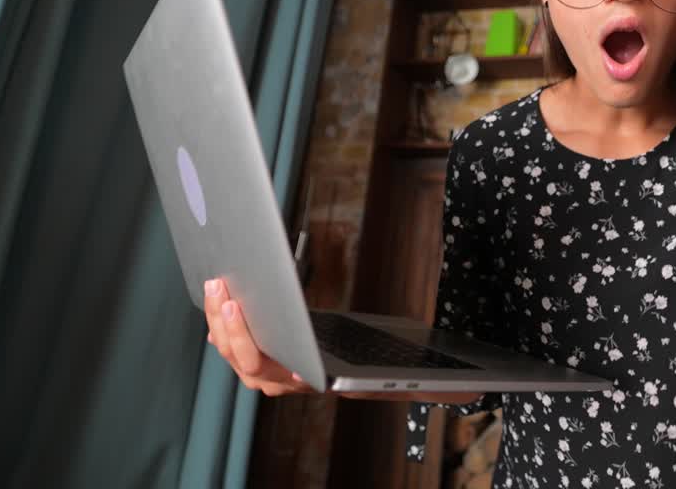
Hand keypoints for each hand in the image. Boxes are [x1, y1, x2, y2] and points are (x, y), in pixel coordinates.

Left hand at [205, 278, 482, 403]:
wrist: (412, 382)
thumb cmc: (414, 372)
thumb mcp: (417, 368)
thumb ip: (418, 371)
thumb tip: (457, 380)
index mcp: (328, 385)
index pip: (274, 373)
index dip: (248, 343)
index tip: (238, 307)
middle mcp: (303, 387)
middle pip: (248, 366)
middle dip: (229, 327)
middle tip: (221, 288)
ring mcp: (291, 379)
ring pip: (243, 362)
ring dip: (224, 328)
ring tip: (217, 290)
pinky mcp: (287, 363)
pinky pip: (248, 354)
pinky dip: (230, 332)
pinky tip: (225, 309)